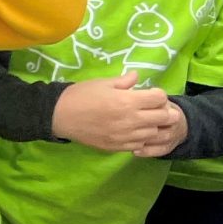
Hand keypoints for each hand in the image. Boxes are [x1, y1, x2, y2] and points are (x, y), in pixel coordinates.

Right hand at [52, 72, 187, 156]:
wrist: (59, 116)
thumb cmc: (80, 96)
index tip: (150, 93)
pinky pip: (140, 144)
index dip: (158, 94)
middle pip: (163, 117)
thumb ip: (124, 81)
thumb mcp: (102, 83)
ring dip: (153, 125)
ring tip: (144, 120)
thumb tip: (137, 77)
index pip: (160, 98)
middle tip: (154, 108)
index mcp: (127, 101)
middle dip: (163, 110)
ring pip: (154, 132)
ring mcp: (125, 136)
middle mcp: (131, 120)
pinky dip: (142, 138)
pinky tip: (133, 131)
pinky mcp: (118, 146)